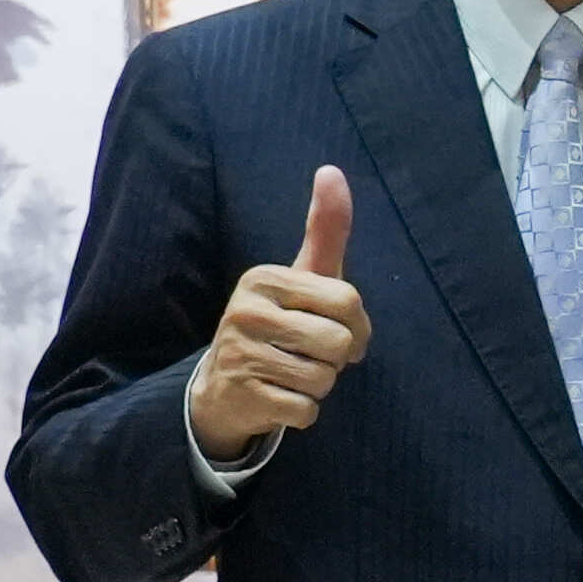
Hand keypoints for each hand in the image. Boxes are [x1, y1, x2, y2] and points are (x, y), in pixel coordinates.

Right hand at [182, 167, 368, 460]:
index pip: (349, 303)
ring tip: (292, 373)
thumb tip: (331, 170)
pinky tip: (279, 396)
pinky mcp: (241, 395)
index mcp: (266, 278)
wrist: (226, 385)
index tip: (336, 328)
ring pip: (324, 379)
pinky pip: (306, 410)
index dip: (357, 326)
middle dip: (338, 358)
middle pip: (339, 342)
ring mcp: (239, 354)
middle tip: (311, 354)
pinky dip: (303, 411)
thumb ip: (326, 230)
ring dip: (320, 385)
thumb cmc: (281, 324)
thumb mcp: (304, 276)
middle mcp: (246, 310)